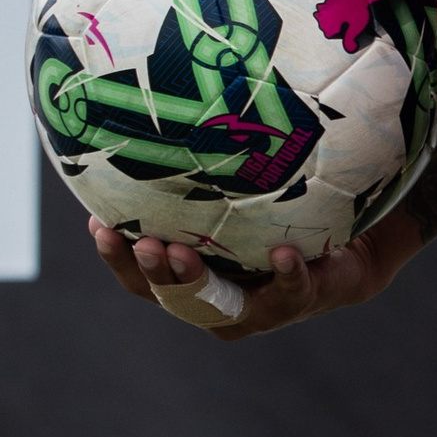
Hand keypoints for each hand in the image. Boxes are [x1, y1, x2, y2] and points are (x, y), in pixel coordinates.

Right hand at [86, 208, 417, 338]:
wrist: (339, 252)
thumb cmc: (265, 224)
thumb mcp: (223, 204)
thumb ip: (189, 184)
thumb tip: (137, 126)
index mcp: (187, 282)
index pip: (138, 276)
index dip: (115, 257)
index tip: (98, 225)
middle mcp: (214, 305)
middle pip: (171, 296)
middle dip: (154, 271)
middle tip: (144, 244)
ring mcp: (256, 310)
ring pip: (220, 304)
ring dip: (197, 279)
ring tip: (185, 252)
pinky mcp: (298, 300)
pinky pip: (292, 288)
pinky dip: (286, 272)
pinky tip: (283, 253)